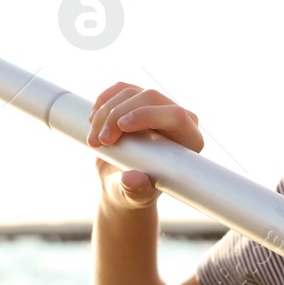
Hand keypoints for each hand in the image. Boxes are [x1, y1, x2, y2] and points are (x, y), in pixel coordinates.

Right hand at [87, 82, 203, 210]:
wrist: (122, 182)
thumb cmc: (136, 191)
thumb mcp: (135, 196)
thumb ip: (136, 190)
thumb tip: (132, 179)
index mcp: (189, 140)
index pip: (176, 116)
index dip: (147, 115)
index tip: (121, 127)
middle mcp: (177, 118)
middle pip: (151, 97)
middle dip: (119, 115)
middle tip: (101, 141)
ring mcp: (157, 106)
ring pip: (131, 92)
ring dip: (106, 113)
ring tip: (95, 141)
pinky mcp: (139, 100)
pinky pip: (120, 89)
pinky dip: (103, 101)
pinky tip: (93, 120)